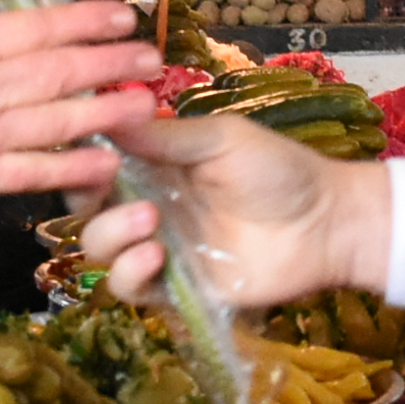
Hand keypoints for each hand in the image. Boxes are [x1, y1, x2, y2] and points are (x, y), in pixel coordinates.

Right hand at [0, 0, 164, 209]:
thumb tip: (38, 37)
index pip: (38, 27)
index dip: (86, 20)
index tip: (123, 16)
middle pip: (60, 71)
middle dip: (112, 63)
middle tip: (152, 58)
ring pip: (59, 118)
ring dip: (108, 110)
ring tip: (144, 103)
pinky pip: (38, 172)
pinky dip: (76, 167)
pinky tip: (109, 161)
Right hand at [87, 111, 395, 310]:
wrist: (324, 223)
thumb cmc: (278, 170)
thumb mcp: (221, 140)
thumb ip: (166, 136)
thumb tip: (108, 114)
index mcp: (154, 165)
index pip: (95, 164)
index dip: (80, 159)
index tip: (84, 148)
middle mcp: (147, 205)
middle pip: (86, 209)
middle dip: (87, 197)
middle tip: (110, 184)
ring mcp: (158, 248)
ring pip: (100, 250)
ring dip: (111, 234)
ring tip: (149, 221)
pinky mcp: (175, 289)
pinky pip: (131, 289)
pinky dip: (131, 273)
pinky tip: (156, 256)